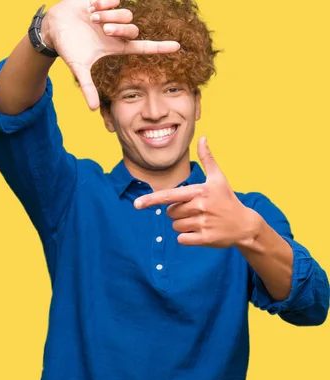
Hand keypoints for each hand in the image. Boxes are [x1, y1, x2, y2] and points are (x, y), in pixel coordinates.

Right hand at [43, 0, 179, 109]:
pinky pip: (116, 0)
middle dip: (119, 28)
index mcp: (116, 46)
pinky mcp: (107, 2)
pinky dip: (103, 3)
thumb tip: (93, 109)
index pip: (144, 47)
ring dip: (109, 15)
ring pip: (126, 14)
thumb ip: (87, 87)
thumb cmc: (68, 47)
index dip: (161, 47)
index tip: (178, 48)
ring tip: (92, 17)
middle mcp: (118, 31)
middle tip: (102, 28)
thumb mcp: (78, 67)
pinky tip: (91, 7)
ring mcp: (114, 16)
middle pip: (133, 29)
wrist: (54, 25)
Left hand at [133, 137, 258, 247]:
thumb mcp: (218, 178)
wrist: (245, 225)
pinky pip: (182, 239)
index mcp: (200, 191)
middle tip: (196, 210)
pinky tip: (200, 232)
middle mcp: (200, 206)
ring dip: (182, 225)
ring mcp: (203, 223)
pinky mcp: (205, 239)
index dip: (151, 200)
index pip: (169, 196)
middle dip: (177, 212)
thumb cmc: (227, 199)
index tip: (136, 204)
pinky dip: (186, 238)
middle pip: (170, 212)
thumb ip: (207, 159)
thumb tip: (202, 138)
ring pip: (175, 226)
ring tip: (199, 221)